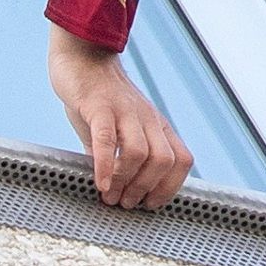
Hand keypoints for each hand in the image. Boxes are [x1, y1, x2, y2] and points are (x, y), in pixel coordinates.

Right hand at [46, 27, 193, 209]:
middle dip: (145, 188)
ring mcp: (125, 111)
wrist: (84, 60)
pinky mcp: (100, 106)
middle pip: (164, 160)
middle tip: (124, 203)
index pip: (181, 160)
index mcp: (156, 126)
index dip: (170, 187)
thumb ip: (119, 156)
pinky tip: (100, 182)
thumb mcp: (119, 130)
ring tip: (110, 196)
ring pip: (140, 152)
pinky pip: (106, 138)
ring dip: (126, 181)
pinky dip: (105, 165)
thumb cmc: (99, 101)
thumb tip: (114, 189)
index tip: (149, 205)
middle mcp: (147, 118)